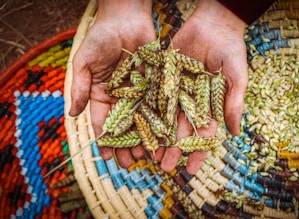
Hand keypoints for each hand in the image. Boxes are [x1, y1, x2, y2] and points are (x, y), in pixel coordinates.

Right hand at [69, 0, 155, 167]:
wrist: (125, 18)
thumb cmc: (100, 37)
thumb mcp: (84, 62)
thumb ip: (80, 87)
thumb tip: (71, 114)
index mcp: (101, 94)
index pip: (102, 122)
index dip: (105, 140)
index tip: (108, 157)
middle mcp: (120, 97)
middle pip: (123, 126)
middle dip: (125, 145)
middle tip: (129, 163)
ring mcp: (138, 92)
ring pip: (141, 119)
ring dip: (143, 138)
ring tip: (146, 155)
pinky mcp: (154, 84)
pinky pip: (157, 104)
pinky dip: (159, 120)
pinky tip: (162, 135)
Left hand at [155, 0, 247, 173]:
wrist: (213, 24)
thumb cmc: (231, 50)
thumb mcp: (236, 77)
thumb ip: (234, 103)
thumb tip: (234, 133)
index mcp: (209, 106)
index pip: (203, 135)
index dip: (197, 152)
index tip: (191, 170)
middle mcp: (191, 102)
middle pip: (181, 130)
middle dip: (173, 149)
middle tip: (164, 166)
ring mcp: (176, 91)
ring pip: (164, 118)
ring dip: (157, 136)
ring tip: (149, 153)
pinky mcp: (163, 78)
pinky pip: (154, 97)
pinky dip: (146, 112)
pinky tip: (139, 126)